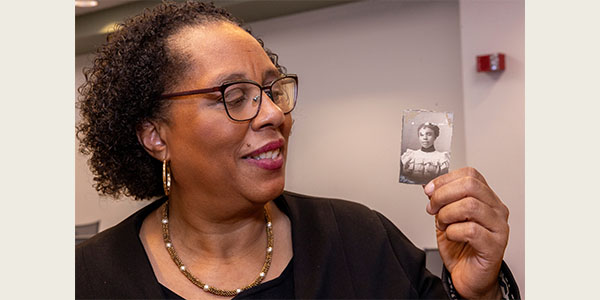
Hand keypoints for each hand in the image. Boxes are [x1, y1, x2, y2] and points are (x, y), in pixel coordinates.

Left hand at [424, 167, 508, 298]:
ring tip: (442, 224)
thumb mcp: (445, 218)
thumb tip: (428, 184)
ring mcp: (499, 227)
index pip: (470, 175)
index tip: (429, 189)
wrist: (468, 277)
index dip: (445, 179)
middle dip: (443, 195)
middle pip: (470, 185)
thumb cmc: (460, 248)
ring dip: (447, 214)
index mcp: (486, 199)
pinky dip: (453, 232)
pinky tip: (451, 236)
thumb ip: (440, 200)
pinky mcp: (495, 245)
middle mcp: (496, 209)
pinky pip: (470, 230)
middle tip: (432, 208)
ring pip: (469, 205)